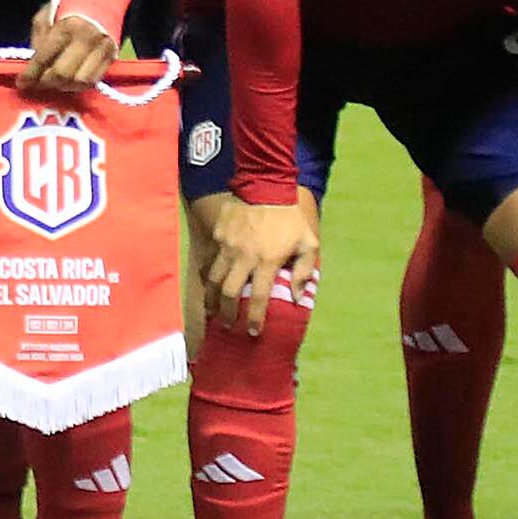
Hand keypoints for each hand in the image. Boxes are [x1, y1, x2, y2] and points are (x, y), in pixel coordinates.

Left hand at [20, 0, 118, 92]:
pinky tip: (69, 82)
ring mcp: (101, 49)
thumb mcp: (47, 14)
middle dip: (46, 82)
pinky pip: (93, 81)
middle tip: (37, 84)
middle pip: (62, 74)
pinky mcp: (111, 57)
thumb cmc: (68, 6)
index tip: (22, 84)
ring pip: (79, 81)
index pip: (45, 58)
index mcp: (66, 26)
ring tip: (53, 83)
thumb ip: (39, 38)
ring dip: (63, 87)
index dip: (31, 74)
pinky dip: (78, 86)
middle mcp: (85, 39)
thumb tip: (33, 64)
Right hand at [200, 196, 319, 330]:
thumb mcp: (308, 243)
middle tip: (229, 325)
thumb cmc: (290, 219)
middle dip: (228, 313)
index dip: (256, 318)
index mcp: (268, 261)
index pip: (260, 298)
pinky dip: (210, 276)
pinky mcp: (219, 235)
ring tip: (214, 311)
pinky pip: (211, 260)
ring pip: (214, 279)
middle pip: (230, 293)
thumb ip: (304, 271)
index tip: (253, 332)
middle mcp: (245, 257)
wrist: (267, 186)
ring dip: (213, 299)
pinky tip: (210, 285)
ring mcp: (228, 245)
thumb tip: (297, 298)